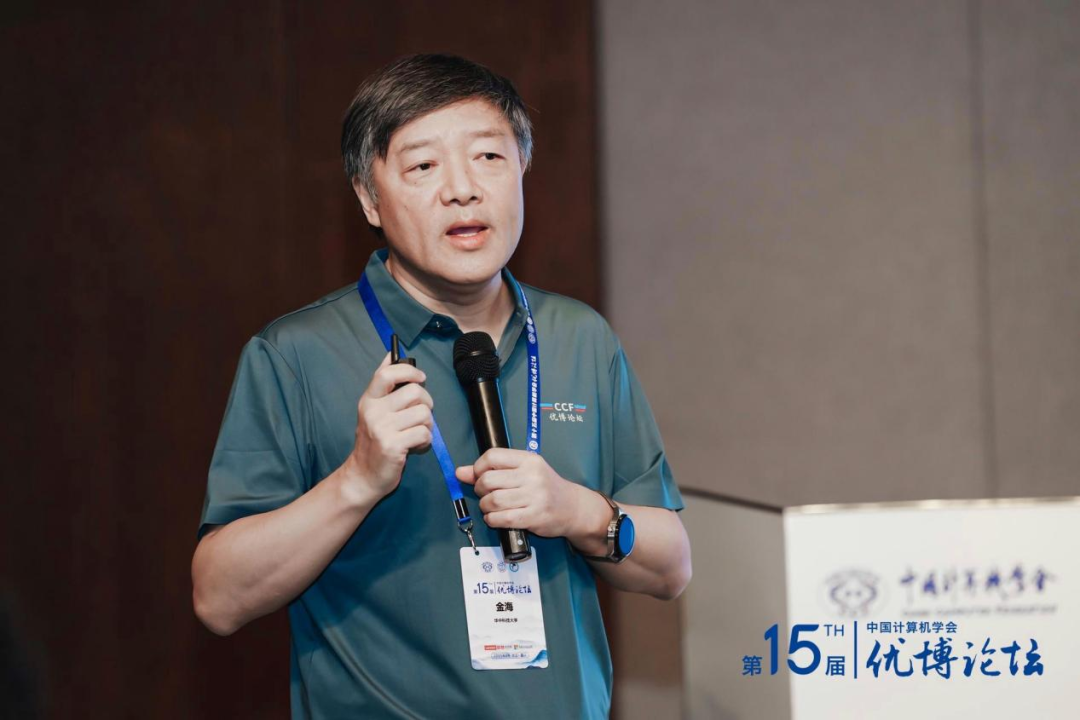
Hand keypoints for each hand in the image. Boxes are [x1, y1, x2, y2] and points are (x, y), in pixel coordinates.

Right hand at [344, 352, 433, 499]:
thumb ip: (383, 383)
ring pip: (424, 413)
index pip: (388, 373)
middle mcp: (373, 411)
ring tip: (416, 433)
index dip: (410, 372)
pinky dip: (426, 440)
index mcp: (369, 399)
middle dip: (427, 403)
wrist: (362, 476)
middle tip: (421, 415)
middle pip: (415, 392)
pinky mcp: (393, 446)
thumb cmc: (374, 441)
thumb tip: (391, 353)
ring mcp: (382, 429)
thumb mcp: (373, 409)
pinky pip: (424, 433)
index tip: (420, 379)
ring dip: (428, 425)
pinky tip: (415, 445)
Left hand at [455, 448, 589, 538]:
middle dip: (480, 490)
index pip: (492, 456)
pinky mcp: (535, 516)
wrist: (573, 507)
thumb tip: (460, 472)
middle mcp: (532, 475)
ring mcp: (535, 496)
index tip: (479, 477)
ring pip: (493, 500)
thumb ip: (492, 470)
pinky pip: (502, 518)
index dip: (478, 468)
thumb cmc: (544, 487)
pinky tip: (496, 518)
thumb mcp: (522, 472)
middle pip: (488, 480)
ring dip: (485, 507)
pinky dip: (492, 520)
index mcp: (528, 459)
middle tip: (486, 495)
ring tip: (491, 508)